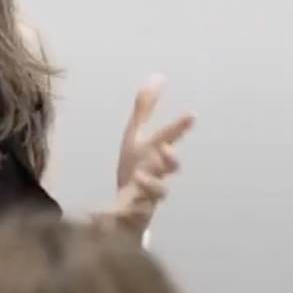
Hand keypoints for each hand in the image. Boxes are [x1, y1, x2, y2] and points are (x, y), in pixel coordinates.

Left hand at [105, 74, 194, 230]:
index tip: (192, 115)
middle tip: (166, 150)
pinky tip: (101, 212)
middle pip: (168, 168)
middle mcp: (154, 174)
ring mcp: (146, 196)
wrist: (128, 208)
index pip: (168, 137)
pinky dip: (116, 215)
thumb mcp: (136, 135)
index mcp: (152, 154)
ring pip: (157, 192)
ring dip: (150, 183)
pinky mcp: (133, 216)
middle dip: (169, 158)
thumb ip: (146, 106)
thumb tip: (158, 76)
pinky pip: (127, 216)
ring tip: (138, 175)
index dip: (179, 127)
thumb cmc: (135, 167)